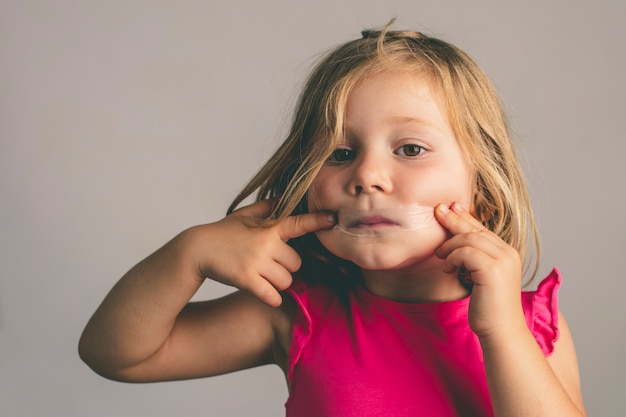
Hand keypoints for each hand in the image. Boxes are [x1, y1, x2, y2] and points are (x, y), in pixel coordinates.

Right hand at [188, 200, 335, 306]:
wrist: (196, 250)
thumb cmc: (223, 233)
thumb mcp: (244, 215)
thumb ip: (267, 208)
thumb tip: (284, 197)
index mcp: (268, 227)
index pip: (298, 223)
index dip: (317, 221)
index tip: (333, 219)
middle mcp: (266, 244)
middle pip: (296, 264)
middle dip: (286, 267)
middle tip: (268, 264)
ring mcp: (257, 262)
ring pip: (286, 281)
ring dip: (278, 283)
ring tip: (262, 276)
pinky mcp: (247, 280)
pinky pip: (273, 296)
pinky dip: (271, 297)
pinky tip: (263, 293)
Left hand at [434, 203, 525, 337]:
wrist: (501, 331)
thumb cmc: (488, 307)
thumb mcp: (480, 277)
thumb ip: (474, 258)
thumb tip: (456, 239)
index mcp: (507, 253)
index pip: (482, 229)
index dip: (465, 217)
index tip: (450, 207)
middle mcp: (508, 253)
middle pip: (475, 229)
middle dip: (454, 219)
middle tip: (437, 211)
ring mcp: (503, 260)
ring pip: (469, 239)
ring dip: (449, 246)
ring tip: (440, 256)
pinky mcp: (493, 270)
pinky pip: (465, 252)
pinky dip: (452, 258)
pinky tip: (447, 268)